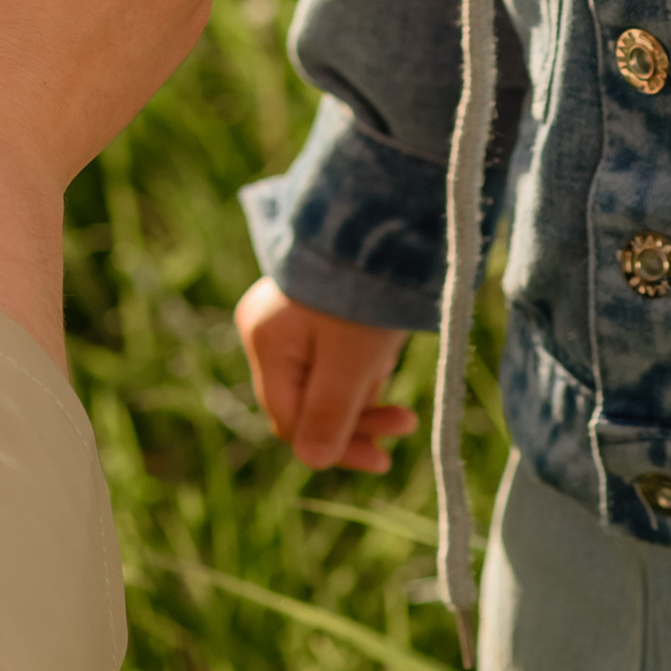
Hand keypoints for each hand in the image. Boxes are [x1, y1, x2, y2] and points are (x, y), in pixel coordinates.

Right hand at [235, 281, 417, 473]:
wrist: (383, 209)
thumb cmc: (363, 287)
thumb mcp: (350, 361)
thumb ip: (330, 414)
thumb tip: (316, 461)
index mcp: (265, 344)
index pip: (293, 423)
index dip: (338, 446)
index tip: (384, 456)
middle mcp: (268, 330)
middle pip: (309, 401)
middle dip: (358, 414)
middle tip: (405, 423)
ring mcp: (289, 315)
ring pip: (326, 377)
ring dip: (364, 383)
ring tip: (392, 357)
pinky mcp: (315, 303)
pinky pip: (336, 350)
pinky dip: (363, 358)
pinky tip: (386, 344)